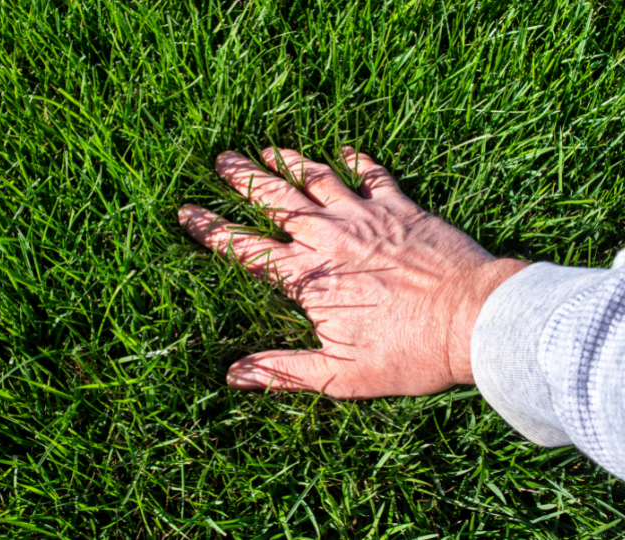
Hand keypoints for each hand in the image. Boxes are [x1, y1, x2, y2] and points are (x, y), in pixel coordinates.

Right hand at [178, 148, 526, 398]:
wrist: (473, 320)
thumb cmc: (409, 353)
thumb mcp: (340, 375)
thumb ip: (284, 370)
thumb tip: (234, 375)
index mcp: (308, 277)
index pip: (245, 249)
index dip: (211, 230)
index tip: (187, 212)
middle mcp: (329, 238)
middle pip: (276, 201)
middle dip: (243, 179)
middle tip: (221, 160)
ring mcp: (366, 216)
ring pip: (317, 178)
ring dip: (288, 162)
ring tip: (265, 148)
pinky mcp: (402, 207)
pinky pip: (374, 174)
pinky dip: (358, 160)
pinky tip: (347, 149)